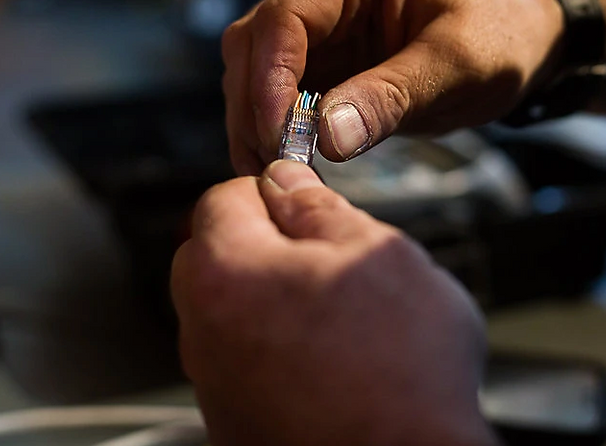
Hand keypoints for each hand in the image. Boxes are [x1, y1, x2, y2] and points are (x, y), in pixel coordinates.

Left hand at [171, 160, 494, 445]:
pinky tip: (333, 365)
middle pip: (218, 257)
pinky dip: (279, 354)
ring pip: (234, 314)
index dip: (273, 190)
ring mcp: (214, 386)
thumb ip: (318, 208)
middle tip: (328, 260)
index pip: (224, 197)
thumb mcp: (378, 253)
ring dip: (275, 303)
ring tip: (341, 321)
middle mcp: (203, 332)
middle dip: (267, 247)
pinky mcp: (234, 426)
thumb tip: (288, 184)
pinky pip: (247, 365)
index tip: (305, 202)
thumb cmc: (402, 375)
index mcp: (227, 272)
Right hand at [222, 0, 563, 173]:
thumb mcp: (458, 67)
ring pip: (255, 70)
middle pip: (256, 42)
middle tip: (273, 165)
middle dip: (255, 105)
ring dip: (255, 121)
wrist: (519, 42)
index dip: (270, 77)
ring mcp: (320, 26)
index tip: (277, 134)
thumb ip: (393, 98)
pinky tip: (286, 165)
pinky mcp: (322, 62)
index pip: (287, 15)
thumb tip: (326, 139)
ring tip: (276, 173)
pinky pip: (277, 95)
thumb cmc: (499, 39)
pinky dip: (274, 130)